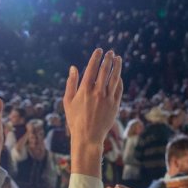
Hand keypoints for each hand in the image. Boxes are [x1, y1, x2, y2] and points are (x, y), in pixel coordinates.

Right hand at [63, 49, 122, 175]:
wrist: (88, 136)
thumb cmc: (75, 119)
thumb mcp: (68, 101)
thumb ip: (71, 83)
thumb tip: (73, 67)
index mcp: (85, 90)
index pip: (92, 68)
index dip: (96, 57)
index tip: (99, 50)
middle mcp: (97, 92)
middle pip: (105, 70)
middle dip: (108, 59)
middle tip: (111, 52)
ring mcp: (108, 98)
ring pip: (114, 78)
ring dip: (117, 66)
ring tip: (118, 59)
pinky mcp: (115, 105)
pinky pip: (119, 89)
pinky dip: (119, 80)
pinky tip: (119, 76)